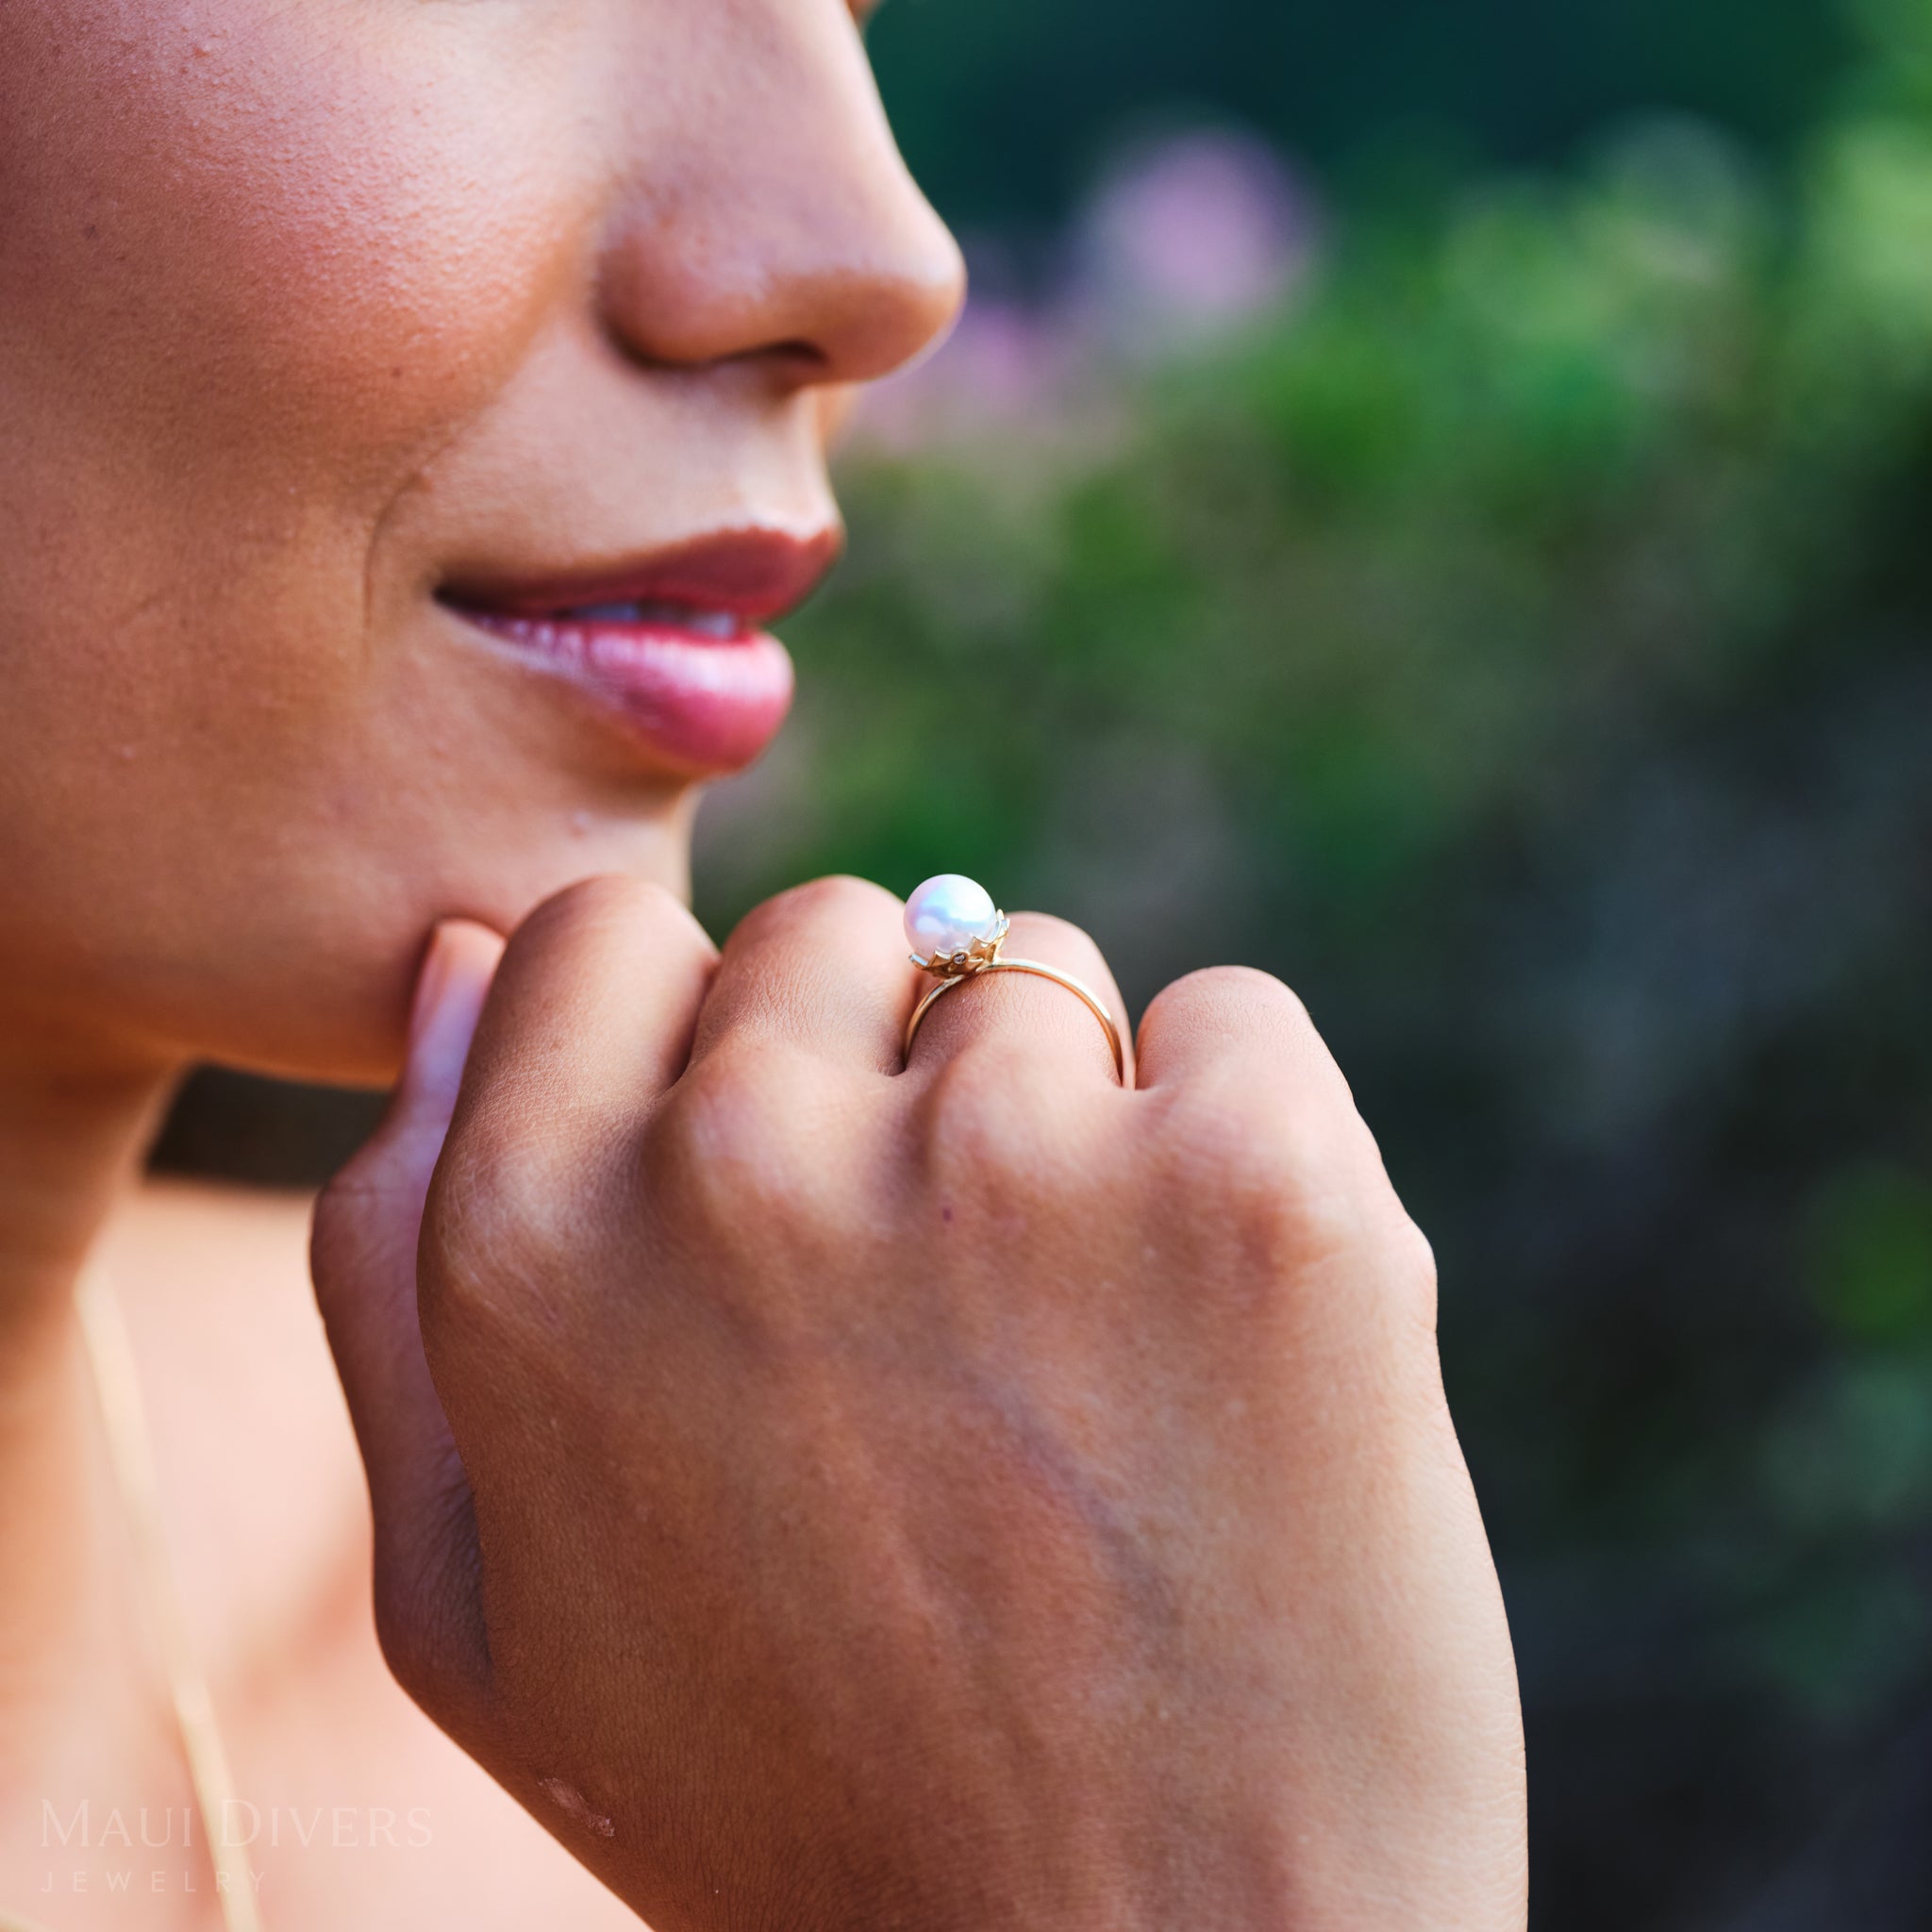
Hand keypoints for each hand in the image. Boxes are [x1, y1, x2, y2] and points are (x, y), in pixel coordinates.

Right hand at [312, 876, 1526, 1931]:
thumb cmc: (797, 1801)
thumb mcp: (481, 1599)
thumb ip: (397, 1265)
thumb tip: (462, 963)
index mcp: (530, 1241)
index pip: (607, 937)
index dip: (703, 1036)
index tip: (782, 1170)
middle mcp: (748, 1164)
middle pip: (837, 934)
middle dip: (883, 1074)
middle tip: (942, 1316)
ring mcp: (1015, 1159)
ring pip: (1036, 976)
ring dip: (1063, 1123)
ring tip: (1079, 1373)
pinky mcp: (1258, 1188)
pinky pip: (1233, 1025)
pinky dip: (1241, 1133)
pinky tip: (1223, 1339)